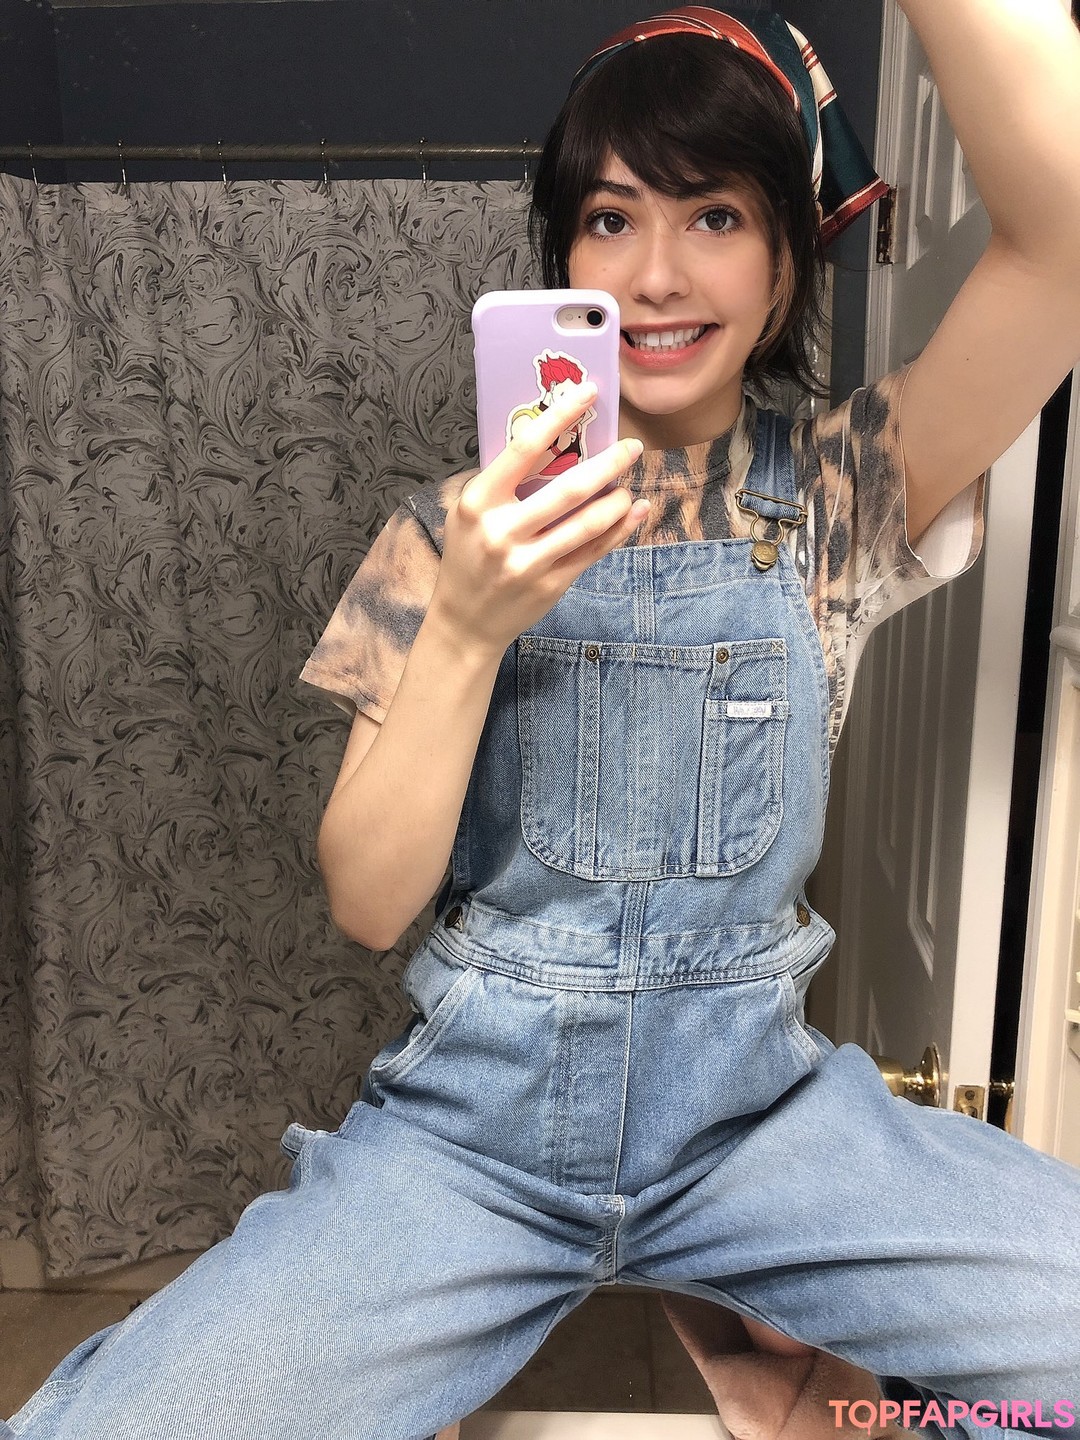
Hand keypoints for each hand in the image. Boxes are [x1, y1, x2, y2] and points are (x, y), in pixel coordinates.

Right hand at [431, 381, 647, 655]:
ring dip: (619, 501)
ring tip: (628, 487)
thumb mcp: (471, 514)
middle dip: (609, 463)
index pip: (523, 449)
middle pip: (569, 488)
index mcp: (479, 503)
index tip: (588, 392)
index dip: (560, 416)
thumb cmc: (469, 557)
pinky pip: (594, 551)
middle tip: (631, 448)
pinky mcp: (551, 584)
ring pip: (589, 523)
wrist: (464, 622)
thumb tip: (554, 440)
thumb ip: (504, 483)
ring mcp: (529, 561)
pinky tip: (634, 513)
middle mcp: (503, 531)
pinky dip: (619, 530)